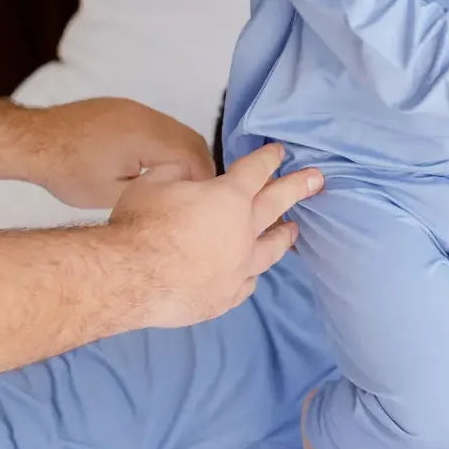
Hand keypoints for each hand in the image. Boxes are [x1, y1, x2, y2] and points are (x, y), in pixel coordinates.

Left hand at [20, 98, 214, 208]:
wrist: (33, 140)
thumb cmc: (68, 172)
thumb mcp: (112, 195)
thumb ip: (152, 192)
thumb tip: (177, 193)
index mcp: (148, 137)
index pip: (194, 155)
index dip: (204, 179)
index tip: (202, 200)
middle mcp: (147, 116)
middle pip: (192, 139)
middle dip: (199, 167)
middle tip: (196, 194)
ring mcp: (135, 109)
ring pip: (177, 130)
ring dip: (183, 154)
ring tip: (176, 183)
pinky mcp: (124, 108)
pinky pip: (158, 125)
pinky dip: (165, 144)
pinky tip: (153, 164)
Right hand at [109, 143, 323, 327]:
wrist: (130, 278)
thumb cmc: (141, 225)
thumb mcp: (154, 181)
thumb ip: (179, 173)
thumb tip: (190, 178)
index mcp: (228, 197)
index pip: (256, 170)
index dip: (269, 158)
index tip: (281, 151)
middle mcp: (243, 232)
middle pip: (278, 203)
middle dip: (299, 187)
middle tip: (318, 179)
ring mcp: (238, 268)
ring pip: (271, 248)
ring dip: (284, 235)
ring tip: (294, 229)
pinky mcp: (226, 297)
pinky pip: (247, 283)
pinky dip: (251, 273)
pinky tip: (252, 273)